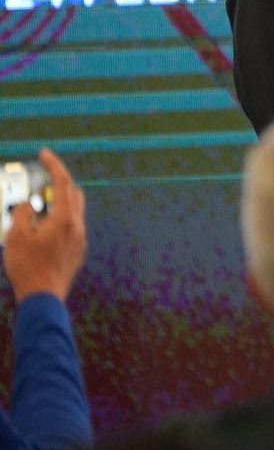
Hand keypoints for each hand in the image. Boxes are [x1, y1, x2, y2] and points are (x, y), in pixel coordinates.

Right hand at [3, 149, 86, 301]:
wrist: (44, 296)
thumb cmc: (28, 267)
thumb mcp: (15, 236)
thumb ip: (22, 213)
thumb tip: (29, 204)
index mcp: (64, 218)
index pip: (62, 182)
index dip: (53, 165)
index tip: (44, 154)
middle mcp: (78, 225)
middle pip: (73, 193)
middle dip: (57, 181)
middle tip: (39, 180)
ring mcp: (80, 238)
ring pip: (74, 209)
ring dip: (59, 200)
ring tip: (38, 204)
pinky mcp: (78, 249)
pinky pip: (72, 224)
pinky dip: (59, 216)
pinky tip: (43, 226)